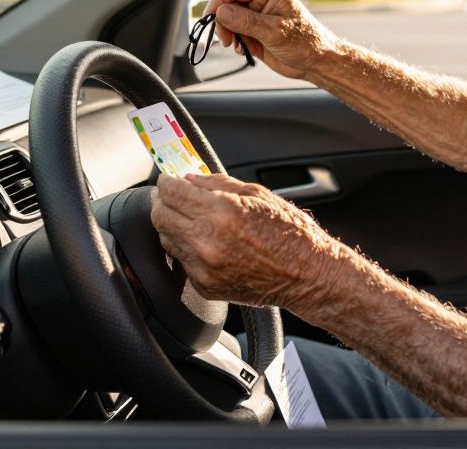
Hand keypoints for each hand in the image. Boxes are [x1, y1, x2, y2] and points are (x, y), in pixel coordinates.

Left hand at [150, 173, 339, 308]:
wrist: (306, 274)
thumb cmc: (289, 233)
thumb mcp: (257, 194)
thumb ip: (218, 184)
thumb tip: (188, 179)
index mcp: (222, 212)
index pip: (172, 192)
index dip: (166, 182)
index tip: (168, 180)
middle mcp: (208, 241)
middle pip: (160, 216)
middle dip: (164, 202)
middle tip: (174, 197)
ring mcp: (204, 268)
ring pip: (166, 239)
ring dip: (174, 225)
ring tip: (193, 220)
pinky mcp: (205, 286)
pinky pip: (182, 261)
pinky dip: (188, 249)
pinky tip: (208, 243)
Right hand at [203, 0, 339, 78]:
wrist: (315, 61)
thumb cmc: (305, 43)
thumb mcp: (274, 32)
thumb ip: (246, 21)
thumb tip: (221, 11)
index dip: (218, 1)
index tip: (210, 18)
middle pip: (228, 0)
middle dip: (222, 20)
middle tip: (226, 38)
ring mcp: (257, 12)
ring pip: (228, 16)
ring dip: (228, 32)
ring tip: (236, 45)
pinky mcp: (254, 27)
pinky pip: (234, 29)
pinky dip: (234, 39)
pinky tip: (244, 49)